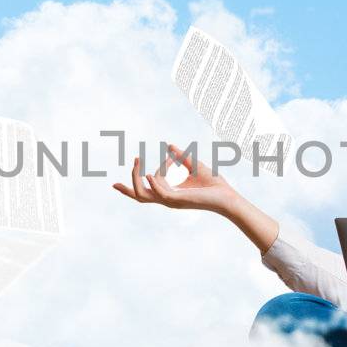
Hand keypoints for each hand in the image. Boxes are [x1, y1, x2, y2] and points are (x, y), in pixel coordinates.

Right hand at [112, 138, 239, 214]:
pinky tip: (149, 174)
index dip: (152, 170)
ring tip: (136, 162)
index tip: (169, 157)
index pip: (149, 185)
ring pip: (144, 195)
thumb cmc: (213, 185)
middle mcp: (167, 199)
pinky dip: (153, 183)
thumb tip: (168, 146)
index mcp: (169, 193)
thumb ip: (180, 157)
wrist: (227, 196)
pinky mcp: (178, 201)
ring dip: (137, 178)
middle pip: (139, 197)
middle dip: (126, 188)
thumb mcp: (194, 165)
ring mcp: (171, 201)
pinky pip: (159, 194)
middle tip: (119, 177)